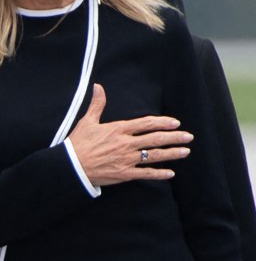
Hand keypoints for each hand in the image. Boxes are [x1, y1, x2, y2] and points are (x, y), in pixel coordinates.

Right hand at [69, 84, 191, 186]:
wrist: (71, 165)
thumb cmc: (78, 142)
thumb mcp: (87, 121)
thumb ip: (97, 104)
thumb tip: (98, 87)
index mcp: (118, 129)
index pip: (146, 124)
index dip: (162, 122)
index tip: (175, 123)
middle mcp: (126, 144)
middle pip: (155, 139)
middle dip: (174, 137)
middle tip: (188, 136)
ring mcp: (127, 159)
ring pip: (155, 155)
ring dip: (172, 153)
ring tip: (185, 151)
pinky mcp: (124, 174)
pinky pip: (146, 174)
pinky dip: (159, 174)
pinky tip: (171, 173)